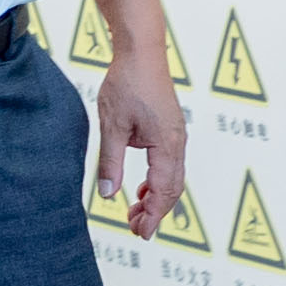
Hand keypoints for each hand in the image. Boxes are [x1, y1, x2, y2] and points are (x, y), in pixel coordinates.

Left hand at [92, 60, 192, 237]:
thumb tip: (108, 195)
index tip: (139, 233)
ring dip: (156, 197)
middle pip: (173, 189)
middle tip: (135, 229)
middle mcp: (177, 142)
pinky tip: (140, 186)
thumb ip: (110, 162)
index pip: (163, 190)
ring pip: (172, 177)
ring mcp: (176, 136)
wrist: (142, 52)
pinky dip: (157, 181)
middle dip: (155, 212)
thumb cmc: (127, 83)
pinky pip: (169, 164)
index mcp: (166, 144)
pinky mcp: (170, 129)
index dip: (153, 215)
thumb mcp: (112, 125)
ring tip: (134, 212)